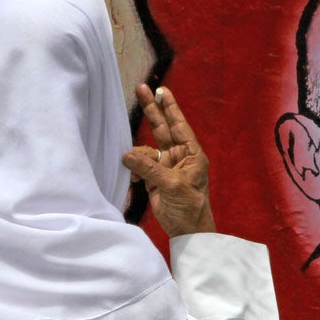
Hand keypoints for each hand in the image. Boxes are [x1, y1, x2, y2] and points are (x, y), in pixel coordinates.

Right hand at [122, 84, 215, 236]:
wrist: (186, 230)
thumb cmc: (189, 207)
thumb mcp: (172, 185)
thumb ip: (150, 169)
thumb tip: (127, 156)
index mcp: (191, 154)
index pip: (179, 125)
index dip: (170, 107)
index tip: (162, 90)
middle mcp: (178, 156)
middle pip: (162, 128)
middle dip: (152, 110)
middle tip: (140, 88)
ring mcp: (165, 166)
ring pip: (147, 149)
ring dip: (138, 154)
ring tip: (132, 164)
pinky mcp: (153, 178)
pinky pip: (140, 165)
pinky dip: (134, 168)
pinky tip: (133, 176)